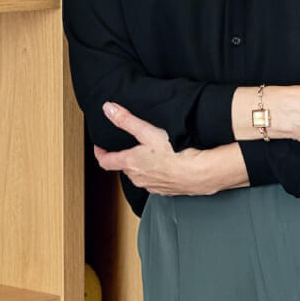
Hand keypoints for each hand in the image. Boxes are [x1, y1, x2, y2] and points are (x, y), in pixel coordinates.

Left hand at [94, 102, 245, 195]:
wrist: (199, 173)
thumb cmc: (175, 153)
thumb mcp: (148, 132)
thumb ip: (126, 120)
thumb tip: (108, 109)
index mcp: (130, 163)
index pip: (106, 161)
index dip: (100, 153)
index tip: (100, 147)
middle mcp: (137, 178)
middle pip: (124, 167)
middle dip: (125, 158)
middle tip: (129, 147)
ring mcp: (151, 186)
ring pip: (140, 176)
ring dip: (141, 167)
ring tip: (150, 156)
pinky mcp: (165, 191)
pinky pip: (155, 182)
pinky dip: (156, 174)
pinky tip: (166, 167)